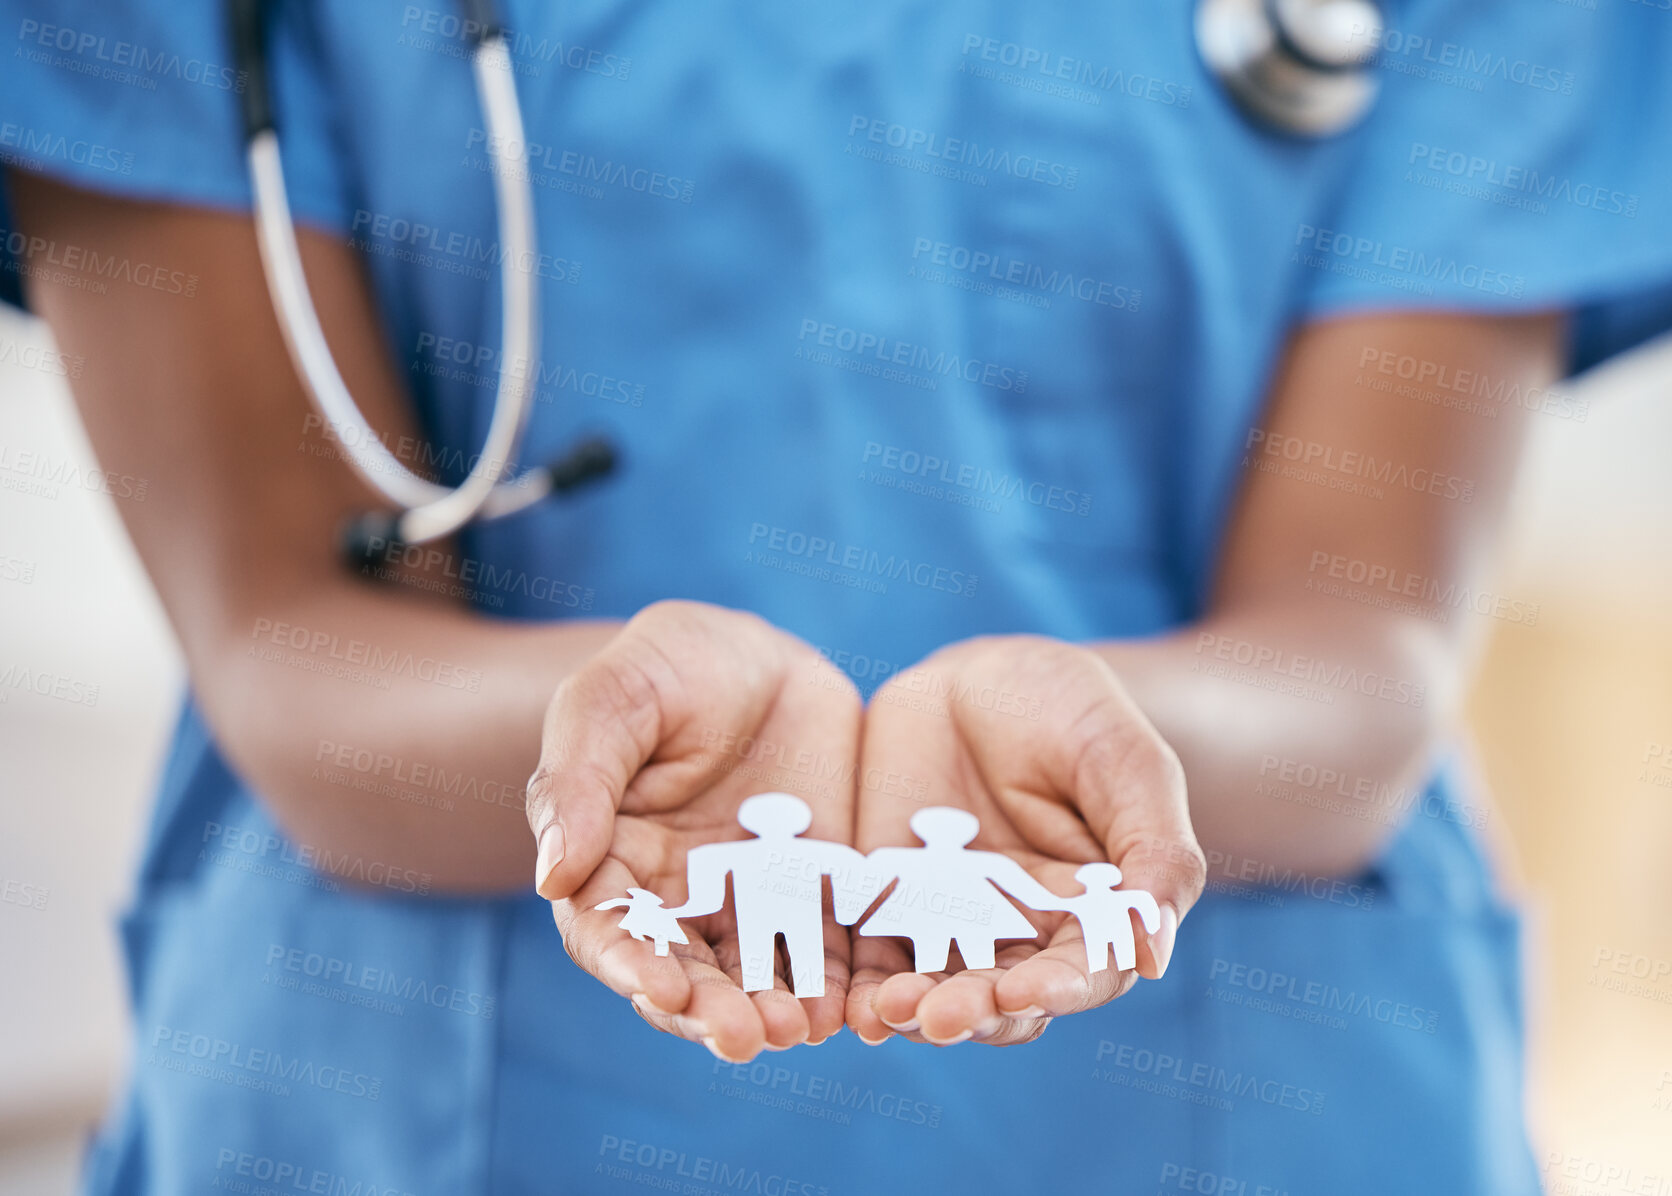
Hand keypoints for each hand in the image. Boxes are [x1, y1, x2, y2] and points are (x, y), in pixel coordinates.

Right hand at [526, 600, 860, 1061]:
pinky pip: (831, 954)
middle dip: (710, 1012)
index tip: (661, 989)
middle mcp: (679, 902)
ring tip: (800, 1031)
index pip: (611, 933)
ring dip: (775, 1014)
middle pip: (686, 975)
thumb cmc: (663, 668)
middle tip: (741, 1036)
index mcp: (611, 864)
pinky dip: (841, 987)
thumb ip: (579, 779)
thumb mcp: (612, 699)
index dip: (632, 966)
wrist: (757, 656)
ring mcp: (752, 904)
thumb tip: (553, 875)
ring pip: (758, 979)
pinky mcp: (820, 896)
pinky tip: (858, 1007)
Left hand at [846, 636, 1205, 1046]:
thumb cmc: (1079, 717)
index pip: (1080, 973)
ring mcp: (948, 922)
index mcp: (1091, 917)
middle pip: (1000, 998)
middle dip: (973, 1012)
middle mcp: (1020, 936)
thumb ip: (1154, 854)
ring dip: (910, 1010)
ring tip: (886, 1011)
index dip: (1055, 990)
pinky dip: (854, 983)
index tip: (1025, 994)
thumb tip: (1153, 956)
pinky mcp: (886, 900)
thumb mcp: (1129, 766)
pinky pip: (867, 952)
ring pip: (931, 988)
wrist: (987, 679)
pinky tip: (841, 1001)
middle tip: (942, 1017)